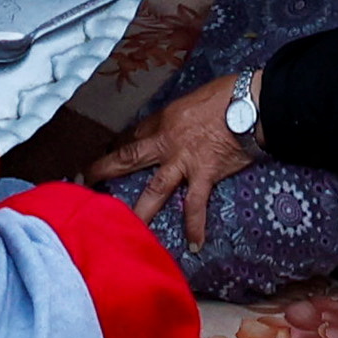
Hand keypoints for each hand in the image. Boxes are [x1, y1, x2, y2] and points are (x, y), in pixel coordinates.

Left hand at [91, 70, 265, 254]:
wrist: (250, 104)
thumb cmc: (227, 94)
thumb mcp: (195, 97)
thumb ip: (182, 114)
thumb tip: (181, 124)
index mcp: (164, 120)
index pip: (135, 135)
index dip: (120, 145)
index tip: (109, 153)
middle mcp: (167, 143)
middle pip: (129, 157)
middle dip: (105, 170)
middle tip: (86, 181)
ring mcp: (184, 162)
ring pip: (154, 190)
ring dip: (140, 211)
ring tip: (125, 228)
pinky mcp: (205, 176)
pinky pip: (196, 205)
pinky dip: (195, 225)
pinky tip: (194, 244)